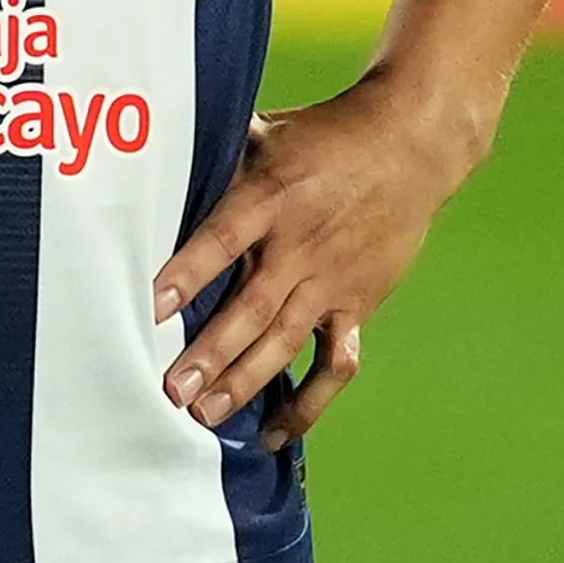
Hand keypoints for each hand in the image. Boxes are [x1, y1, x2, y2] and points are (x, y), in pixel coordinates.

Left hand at [152, 73, 481, 450]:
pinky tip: (276, 430)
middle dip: (210, 352)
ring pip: (284, 341)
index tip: (155, 307)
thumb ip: (217, 156)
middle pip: (250, 307)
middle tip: (172, 389)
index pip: (222, 240)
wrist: (409, 145)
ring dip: (245, 381)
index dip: (189, 273)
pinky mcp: (357, 304)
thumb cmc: (324, 136)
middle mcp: (299, 244)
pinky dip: (309, 402)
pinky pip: (335, 363)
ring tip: (205, 413)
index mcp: (270, 196)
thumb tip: (154, 156)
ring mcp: (331, 280)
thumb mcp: (266, 132)